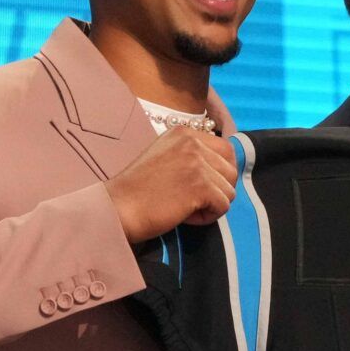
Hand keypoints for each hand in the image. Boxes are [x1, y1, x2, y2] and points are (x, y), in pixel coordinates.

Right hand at [104, 128, 237, 241]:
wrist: (118, 208)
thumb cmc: (138, 191)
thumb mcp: (166, 158)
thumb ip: (192, 156)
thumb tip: (225, 169)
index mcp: (184, 133)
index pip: (226, 150)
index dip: (220, 174)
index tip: (201, 187)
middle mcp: (192, 142)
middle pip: (231, 171)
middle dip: (217, 191)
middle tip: (192, 200)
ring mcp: (197, 162)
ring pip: (229, 191)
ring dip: (210, 205)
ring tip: (184, 207)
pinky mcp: (200, 185)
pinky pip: (223, 206)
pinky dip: (206, 217)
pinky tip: (184, 216)